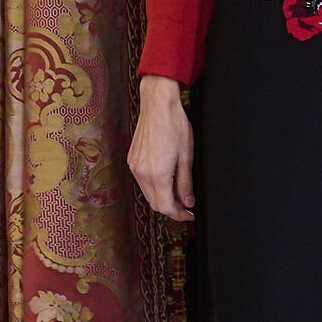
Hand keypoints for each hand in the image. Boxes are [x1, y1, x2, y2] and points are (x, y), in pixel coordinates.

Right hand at [128, 75, 195, 221]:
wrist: (158, 105)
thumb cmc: (175, 126)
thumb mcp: (186, 157)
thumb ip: (186, 183)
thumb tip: (188, 202)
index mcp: (157, 174)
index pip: (166, 207)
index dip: (179, 215)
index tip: (189, 215)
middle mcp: (141, 173)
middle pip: (155, 203)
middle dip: (171, 208)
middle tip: (186, 206)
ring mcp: (134, 166)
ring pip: (148, 194)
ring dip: (162, 198)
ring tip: (178, 193)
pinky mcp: (131, 160)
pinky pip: (142, 182)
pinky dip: (154, 187)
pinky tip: (166, 181)